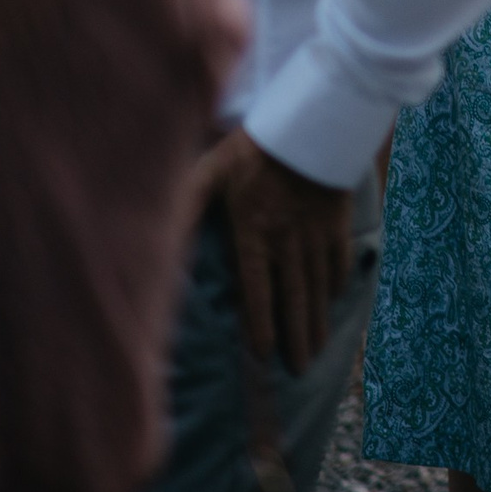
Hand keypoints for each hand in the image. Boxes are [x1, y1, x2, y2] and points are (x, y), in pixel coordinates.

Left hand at [195, 128, 350, 371]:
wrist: (311, 121)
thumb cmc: (253, 148)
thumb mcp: (210, 171)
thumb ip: (184, 205)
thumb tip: (153, 236)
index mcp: (254, 232)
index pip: (257, 288)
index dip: (260, 322)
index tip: (262, 353)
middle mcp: (287, 239)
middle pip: (292, 296)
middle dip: (296, 336)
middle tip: (300, 369)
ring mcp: (315, 232)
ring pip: (316, 285)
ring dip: (318, 320)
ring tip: (317, 350)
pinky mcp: (337, 220)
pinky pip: (337, 259)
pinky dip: (335, 283)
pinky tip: (332, 302)